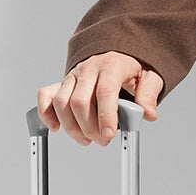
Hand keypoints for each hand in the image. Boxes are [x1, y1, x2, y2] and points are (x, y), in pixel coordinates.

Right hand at [37, 52, 163, 146]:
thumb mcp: (150, 77)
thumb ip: (149, 95)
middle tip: (103, 140)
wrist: (118, 54)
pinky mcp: (62, 82)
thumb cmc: (132, 67)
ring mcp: (73, 75)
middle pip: (79, 101)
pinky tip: (56, 127)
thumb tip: (148, 114)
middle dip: (89, 127)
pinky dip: (45, 113)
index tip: (109, 134)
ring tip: (86, 139)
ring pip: (61, 103)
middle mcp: (89, 68)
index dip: (105, 116)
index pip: (104, 91)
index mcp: (111, 65)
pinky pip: (45, 96)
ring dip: (72, 127)